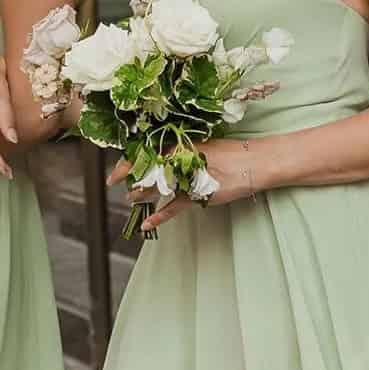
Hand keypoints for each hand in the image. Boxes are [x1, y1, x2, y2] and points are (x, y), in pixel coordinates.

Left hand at [110, 138, 258, 231]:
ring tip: (130, 198)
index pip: (147, 152)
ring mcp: (187, 178)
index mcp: (181, 146)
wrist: (253, 163)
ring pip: (157, 188)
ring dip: (141, 194)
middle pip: (147, 170)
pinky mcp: (196, 195)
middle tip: (116, 182)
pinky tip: (147, 223)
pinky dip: (159, 217)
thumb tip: (162, 160)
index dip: (128, 162)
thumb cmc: (231, 155)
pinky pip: (173, 208)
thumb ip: (182, 154)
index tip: (115, 170)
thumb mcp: (202, 149)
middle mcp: (180, 160)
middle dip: (130, 177)